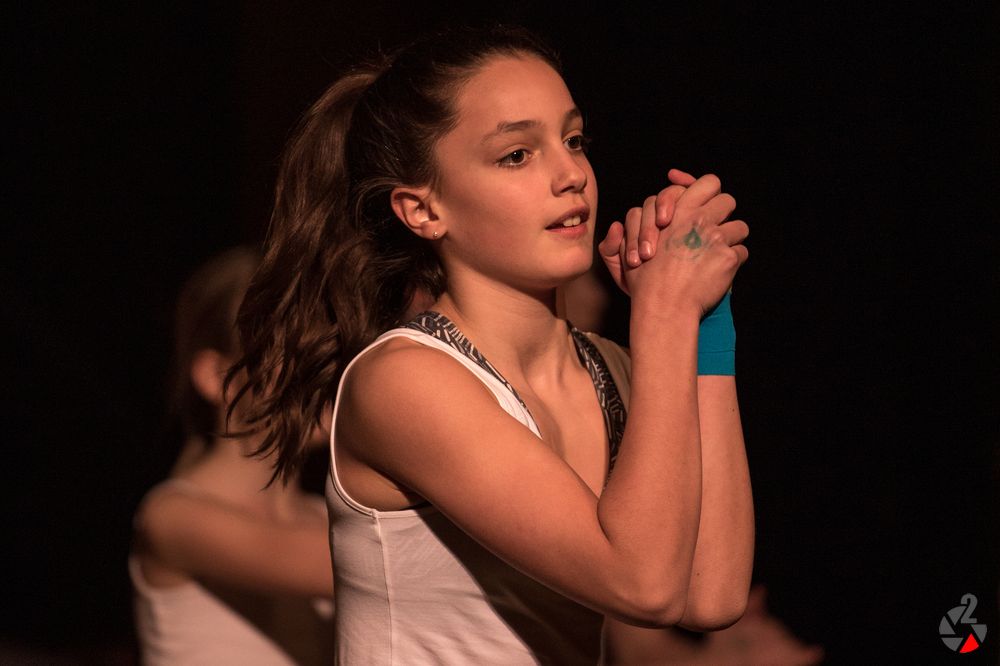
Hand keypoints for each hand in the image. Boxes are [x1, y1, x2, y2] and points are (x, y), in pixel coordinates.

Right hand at [609, 173, 748, 315]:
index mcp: (678, 212)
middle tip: (715, 228)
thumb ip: (620, 238)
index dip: (706, 188)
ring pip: (739, 226)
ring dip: (732, 237)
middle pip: (727, 200)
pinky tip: (721, 270)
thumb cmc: (644, 284)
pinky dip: (734, 260)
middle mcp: (699, 219)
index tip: (701, 199)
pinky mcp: (728, 257)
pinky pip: (742, 251)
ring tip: (721, 251)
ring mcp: (716, 237)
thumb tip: (617, 227)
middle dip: (724, 212)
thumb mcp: (623, 256)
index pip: (705, 183)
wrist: (664, 306)